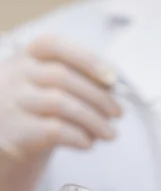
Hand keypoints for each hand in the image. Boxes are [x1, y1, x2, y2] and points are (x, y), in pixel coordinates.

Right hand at [0, 35, 121, 190]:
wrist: (3, 145)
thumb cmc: (35, 111)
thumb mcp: (47, 86)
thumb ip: (76, 80)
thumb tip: (114, 87)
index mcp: (26, 56)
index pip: (55, 45)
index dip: (87, 59)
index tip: (112, 79)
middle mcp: (14, 75)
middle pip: (63, 77)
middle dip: (99, 96)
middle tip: (119, 113)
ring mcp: (11, 103)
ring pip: (60, 104)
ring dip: (94, 120)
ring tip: (110, 134)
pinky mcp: (15, 132)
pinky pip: (54, 130)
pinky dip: (78, 136)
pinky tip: (88, 143)